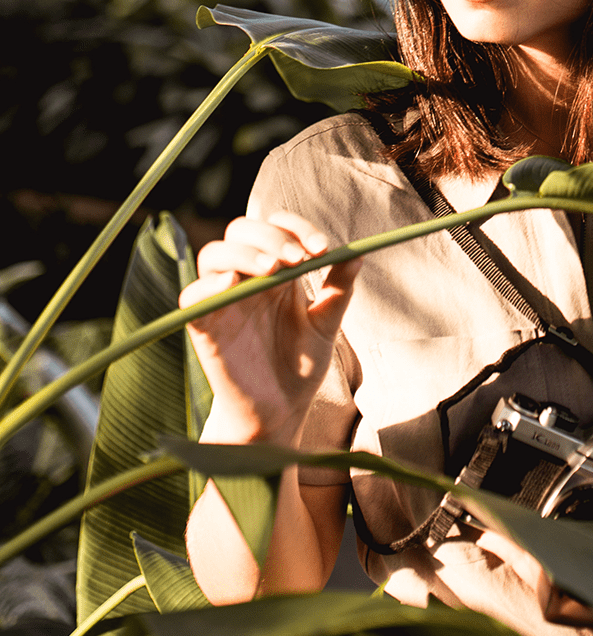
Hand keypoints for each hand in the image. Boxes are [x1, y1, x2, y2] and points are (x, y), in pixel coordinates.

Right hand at [179, 211, 361, 446]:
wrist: (281, 409)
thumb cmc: (302, 364)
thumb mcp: (326, 323)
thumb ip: (338, 288)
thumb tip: (359, 254)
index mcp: (276, 270)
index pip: (277, 227)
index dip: (296, 228)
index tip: (322, 248)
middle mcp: (246, 277)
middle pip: (241, 230)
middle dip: (270, 236)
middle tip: (297, 259)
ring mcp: (222, 299)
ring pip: (213, 254)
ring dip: (243, 253)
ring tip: (272, 269)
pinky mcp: (203, 325)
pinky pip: (191, 295)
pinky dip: (208, 284)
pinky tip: (233, 284)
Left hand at [472, 475, 592, 635]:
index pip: (554, 587)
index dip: (525, 558)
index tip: (499, 530)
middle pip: (546, 596)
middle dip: (518, 561)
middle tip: (494, 528)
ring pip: (558, 599)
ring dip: (534, 569)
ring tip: (512, 538)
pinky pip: (573, 595)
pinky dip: (555, 574)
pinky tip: (549, 553)